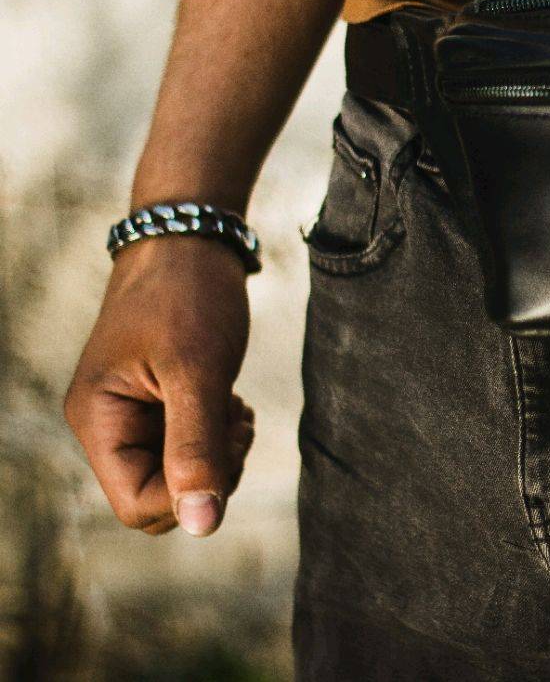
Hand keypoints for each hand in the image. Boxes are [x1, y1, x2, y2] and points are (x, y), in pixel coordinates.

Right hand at [64, 237, 254, 536]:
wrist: (191, 241)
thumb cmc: (189, 296)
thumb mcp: (199, 372)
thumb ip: (198, 448)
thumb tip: (203, 524)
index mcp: (97, 421)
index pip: (137, 505)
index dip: (190, 491)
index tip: (225, 438)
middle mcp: (106, 425)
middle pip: (158, 500)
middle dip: (209, 472)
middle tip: (234, 422)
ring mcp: (132, 417)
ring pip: (178, 477)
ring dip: (218, 452)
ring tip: (232, 405)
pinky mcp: (158, 406)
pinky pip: (187, 450)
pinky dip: (217, 435)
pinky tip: (230, 401)